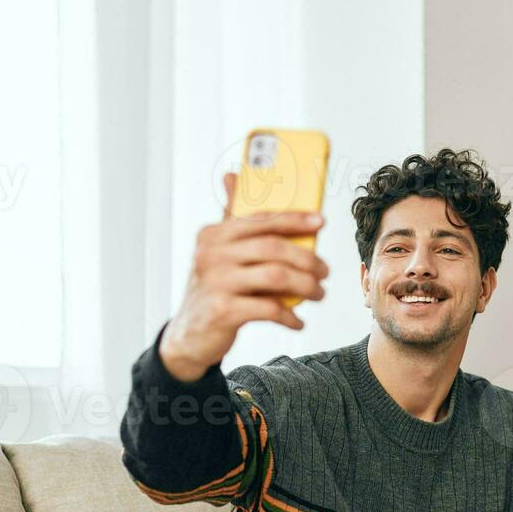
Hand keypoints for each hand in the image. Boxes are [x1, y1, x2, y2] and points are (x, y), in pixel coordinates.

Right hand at [159, 171, 328, 381]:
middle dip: (307, 259)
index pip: (261, 220)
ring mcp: (216, 282)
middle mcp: (212, 254)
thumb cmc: (212, 288)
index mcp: (213, 235)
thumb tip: (231, 175)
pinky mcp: (222, 311)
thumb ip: (229, 219)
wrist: (187, 336)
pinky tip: (298, 322)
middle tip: (325, 271)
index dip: (294, 219)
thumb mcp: (215, 252)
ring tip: (319, 293)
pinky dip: (289, 316)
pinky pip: (268, 309)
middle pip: (273, 247)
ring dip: (305, 286)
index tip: (320, 222)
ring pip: (276, 276)